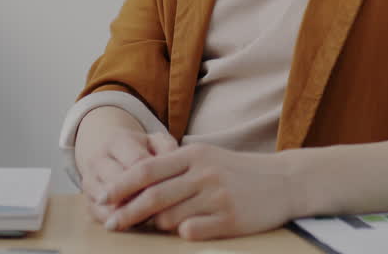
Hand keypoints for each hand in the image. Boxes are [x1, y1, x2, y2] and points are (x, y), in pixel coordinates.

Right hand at [74, 108, 176, 224]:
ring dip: (130, 212)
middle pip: (120, 184)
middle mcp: (97, 160)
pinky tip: (136, 221)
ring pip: (107, 203)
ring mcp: (88, 181)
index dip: (156, 178)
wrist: (110, 153)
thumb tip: (175, 161)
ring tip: (152, 215)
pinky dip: (119, 221)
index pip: (137, 163)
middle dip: (142, 197)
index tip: (174, 187)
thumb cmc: (141, 149)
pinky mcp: (86, 200)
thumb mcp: (156, 141)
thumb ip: (168, 148)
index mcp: (117, 141)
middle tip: (164, 206)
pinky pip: (100, 216)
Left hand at [100, 142, 296, 239]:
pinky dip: (183, 233)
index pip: (147, 169)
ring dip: (159, 225)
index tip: (102, 199)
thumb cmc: (239, 171)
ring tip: (160, 225)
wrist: (285, 181)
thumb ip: (174, 168)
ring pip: (170, 218)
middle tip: (111, 225)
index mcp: (194, 155)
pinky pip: (193, 231)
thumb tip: (135, 188)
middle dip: (126, 213)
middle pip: (153, 196)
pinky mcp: (231, 219)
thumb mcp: (207, 158)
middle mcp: (204, 173)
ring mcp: (218, 197)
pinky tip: (186, 230)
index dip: (121, 186)